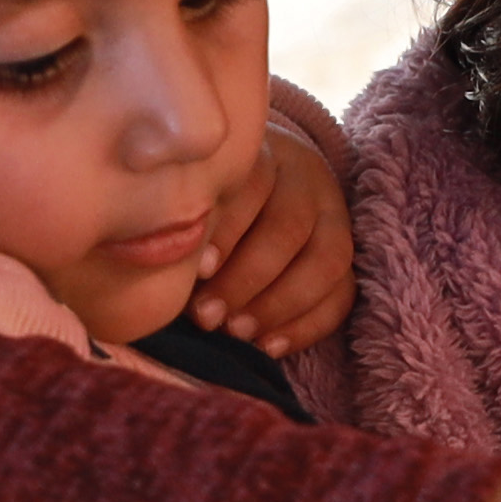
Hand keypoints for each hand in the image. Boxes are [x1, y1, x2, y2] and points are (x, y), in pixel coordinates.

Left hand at [191, 87, 357, 358]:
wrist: (265, 188)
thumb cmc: (211, 198)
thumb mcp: (196, 190)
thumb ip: (181, 214)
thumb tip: (152, 254)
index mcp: (264, 155)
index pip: (255, 184)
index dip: (228, 230)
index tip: (199, 270)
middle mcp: (306, 182)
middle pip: (290, 228)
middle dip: (247, 279)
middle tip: (206, 317)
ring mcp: (334, 219)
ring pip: (327, 261)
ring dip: (279, 305)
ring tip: (236, 333)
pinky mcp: (347, 261)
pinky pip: (342, 295)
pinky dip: (307, 325)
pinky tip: (268, 346)